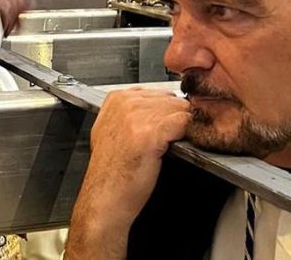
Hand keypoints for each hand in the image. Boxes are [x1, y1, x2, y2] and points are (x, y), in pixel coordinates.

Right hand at [65, 89, 190, 258]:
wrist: (105, 199)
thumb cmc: (112, 173)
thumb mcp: (112, 131)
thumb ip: (133, 112)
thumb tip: (161, 105)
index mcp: (115, 98)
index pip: (159, 92)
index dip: (166, 112)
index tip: (159, 129)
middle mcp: (125, 103)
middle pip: (172, 98)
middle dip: (175, 119)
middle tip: (163, 142)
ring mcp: (136, 116)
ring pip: (180, 110)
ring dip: (180, 129)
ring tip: (164, 148)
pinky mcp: (149, 133)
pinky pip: (183, 123)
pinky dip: (185, 136)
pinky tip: (169, 150)